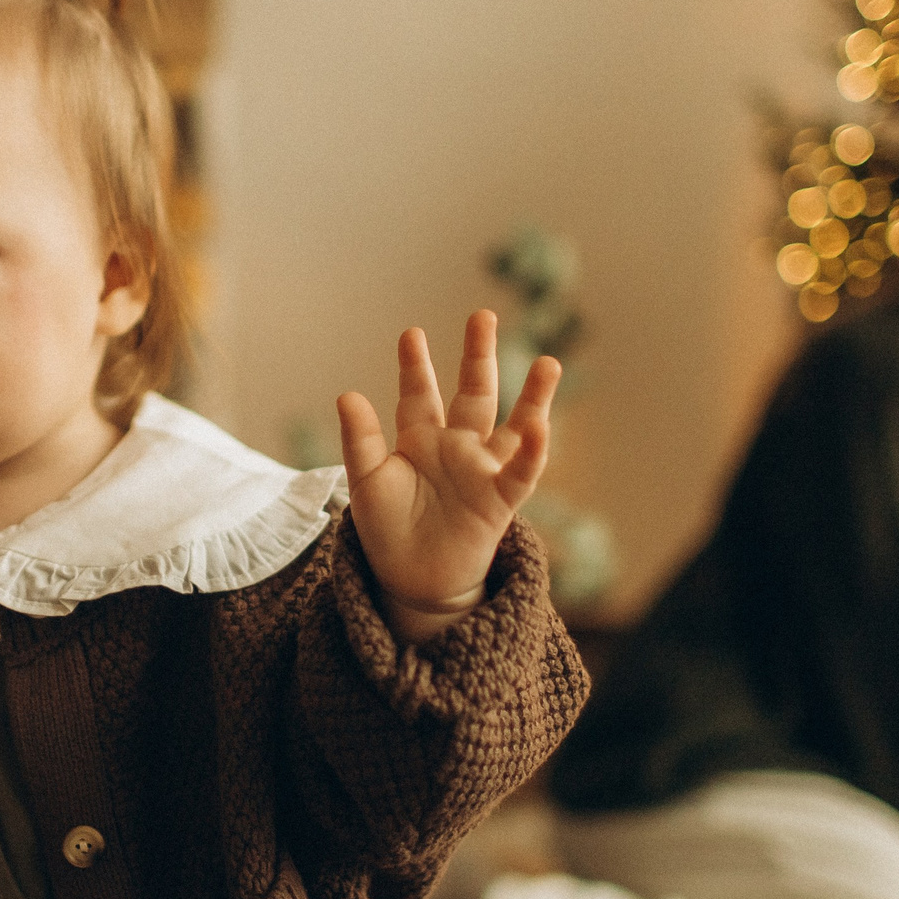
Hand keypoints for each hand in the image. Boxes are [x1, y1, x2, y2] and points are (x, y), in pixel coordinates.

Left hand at [337, 310, 559, 644]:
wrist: (411, 581)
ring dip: (532, 397)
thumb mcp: (366, 483)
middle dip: (478, 356)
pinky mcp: (499, 499)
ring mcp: (481, 470)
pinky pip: (521, 471)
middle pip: (473, 394)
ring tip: (550, 364)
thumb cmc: (387, 530)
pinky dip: (533, 450)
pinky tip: (540, 425)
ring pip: (513, 426)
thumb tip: (348, 394)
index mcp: (420, 439)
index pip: (420, 394)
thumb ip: (360, 441)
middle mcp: (455, 447)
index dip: (416, 365)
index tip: (412, 333)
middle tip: (482, 316)